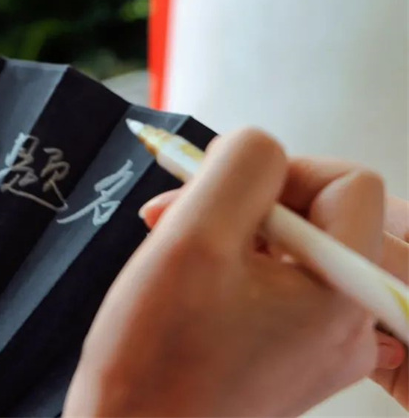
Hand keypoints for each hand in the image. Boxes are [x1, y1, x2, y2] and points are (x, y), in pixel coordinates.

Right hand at [141, 165, 408, 409]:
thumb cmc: (153, 357)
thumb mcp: (193, 238)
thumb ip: (239, 169)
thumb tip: (258, 145)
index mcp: (341, 294)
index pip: (349, 183)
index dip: (282, 170)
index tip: (220, 192)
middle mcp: (347, 322)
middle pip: (317, 214)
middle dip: (244, 202)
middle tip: (177, 216)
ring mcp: (319, 344)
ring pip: (288, 247)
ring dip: (229, 232)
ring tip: (171, 249)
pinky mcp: (288, 355)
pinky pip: (274, 283)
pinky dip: (230, 267)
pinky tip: (185, 281)